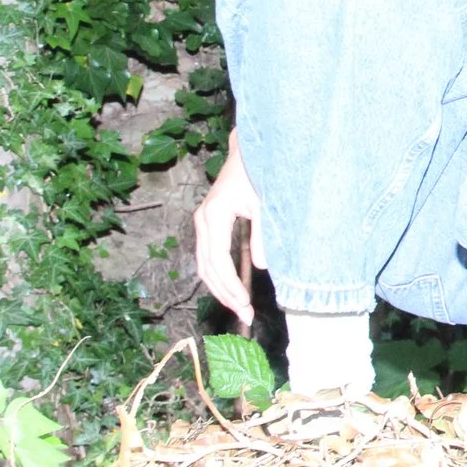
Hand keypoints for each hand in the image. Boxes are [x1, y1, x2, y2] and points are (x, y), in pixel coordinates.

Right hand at [192, 143, 265, 325]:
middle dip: (225, 294)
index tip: (244, 303)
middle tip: (245, 315)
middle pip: (207, 267)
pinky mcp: (209, 225)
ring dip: (221, 289)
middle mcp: (203, 221)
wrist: (247, 152)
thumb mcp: (264, 203)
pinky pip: (209, 257)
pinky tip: (232, 291)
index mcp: (214, 215)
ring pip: (205, 265)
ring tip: (240, 309)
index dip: (230, 284)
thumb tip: (261, 266)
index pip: (218, 260)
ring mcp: (203, 223)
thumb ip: (262, 233)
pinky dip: (219, 276)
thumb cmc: (258, 173)